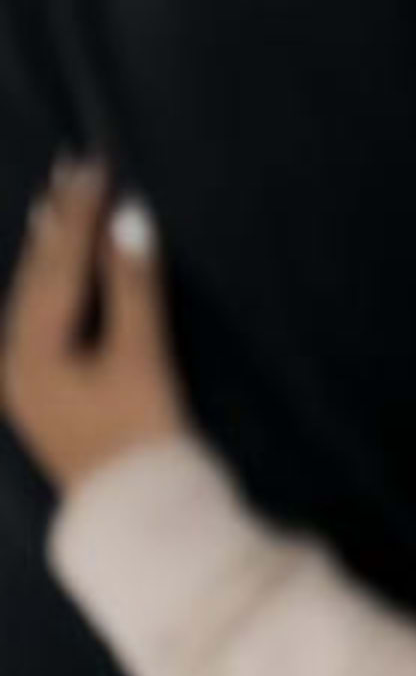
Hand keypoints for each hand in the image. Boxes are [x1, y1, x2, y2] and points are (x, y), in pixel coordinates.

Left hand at [4, 163, 188, 491]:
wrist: (136, 513)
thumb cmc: (143, 435)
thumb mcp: (142, 357)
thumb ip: (134, 286)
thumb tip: (131, 216)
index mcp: (30, 350)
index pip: (57, 263)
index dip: (78, 211)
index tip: (96, 163)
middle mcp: (13, 361)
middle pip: (35, 277)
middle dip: (56, 223)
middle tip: (71, 169)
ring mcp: (22, 379)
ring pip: (33, 297)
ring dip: (49, 249)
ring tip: (54, 205)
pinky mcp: (41, 391)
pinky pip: (39, 318)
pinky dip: (51, 283)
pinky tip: (56, 270)